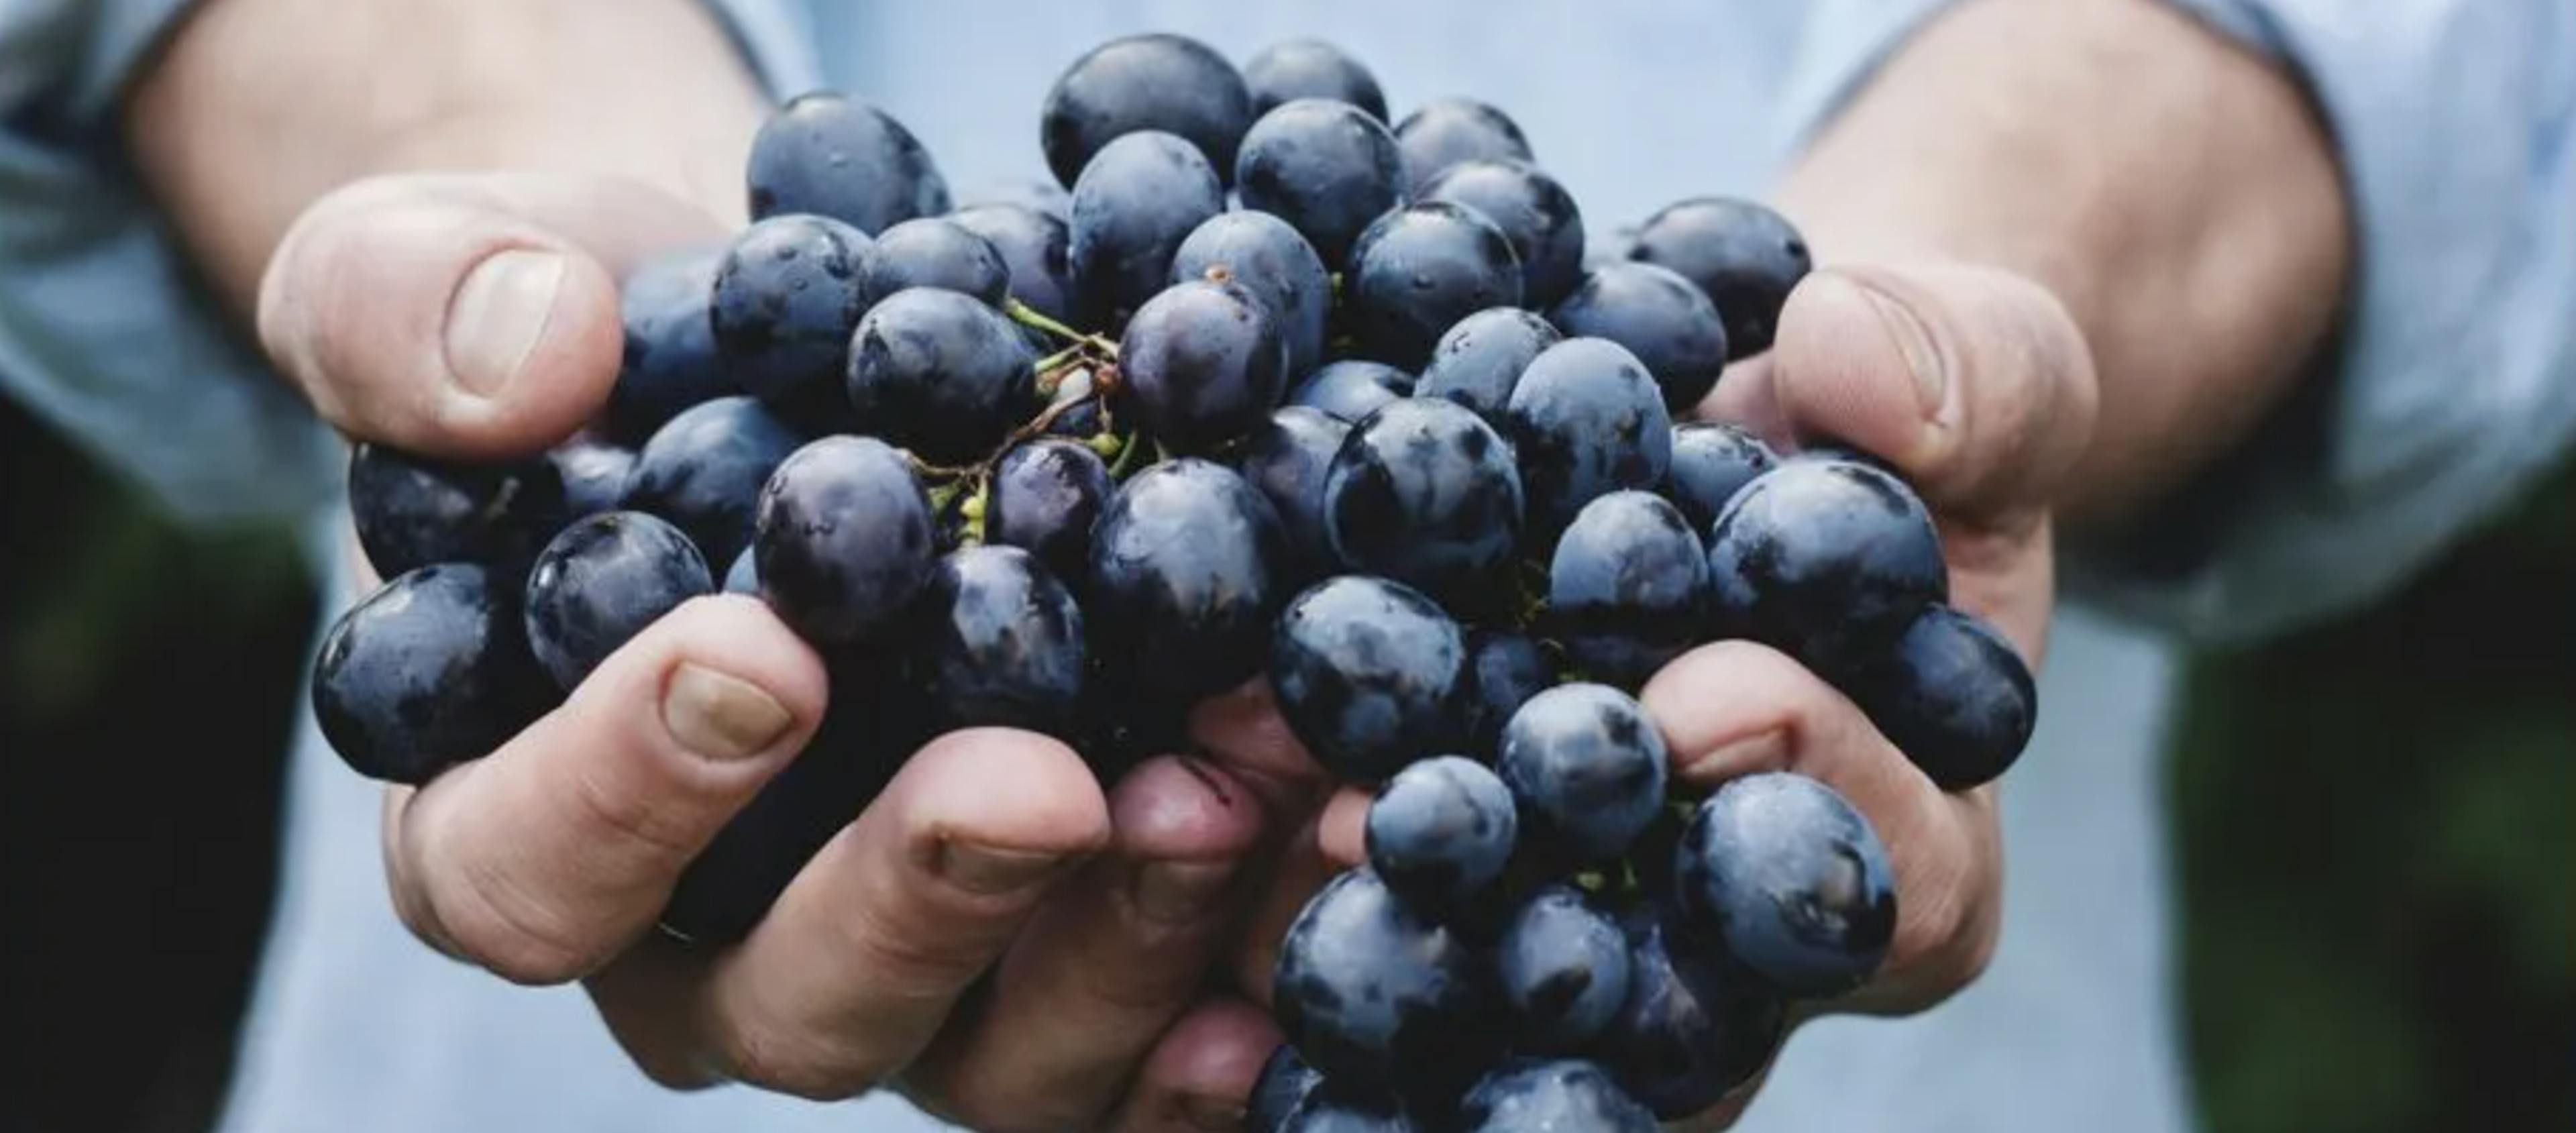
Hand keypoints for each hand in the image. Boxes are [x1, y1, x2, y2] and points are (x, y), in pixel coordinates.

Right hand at [260, 172, 1286, 1129]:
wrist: (777, 362)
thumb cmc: (588, 350)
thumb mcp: (438, 276)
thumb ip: (413, 314)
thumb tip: (525, 367)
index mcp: (513, 820)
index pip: (525, 874)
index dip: (625, 795)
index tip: (760, 657)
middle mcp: (706, 943)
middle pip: (790, 1006)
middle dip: (922, 902)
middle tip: (1038, 782)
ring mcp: (902, 966)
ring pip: (991, 1052)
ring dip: (1121, 939)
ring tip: (1233, 790)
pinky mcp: (1057, 949)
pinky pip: (1143, 1032)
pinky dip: (1236, 975)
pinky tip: (1326, 872)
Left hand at [1143, 259, 2098, 1129]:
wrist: (1757, 426)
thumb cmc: (1898, 421)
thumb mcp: (1981, 370)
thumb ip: (1968, 375)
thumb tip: (1853, 359)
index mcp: (1911, 852)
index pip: (1892, 885)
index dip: (1810, 794)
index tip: (1702, 694)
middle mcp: (1732, 934)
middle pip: (1658, 993)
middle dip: (1530, 901)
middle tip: (1398, 817)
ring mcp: (1578, 913)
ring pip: (1483, 974)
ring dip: (1359, 897)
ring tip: (1242, 799)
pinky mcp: (1445, 858)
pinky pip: (1367, 887)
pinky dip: (1269, 833)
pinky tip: (1169, 771)